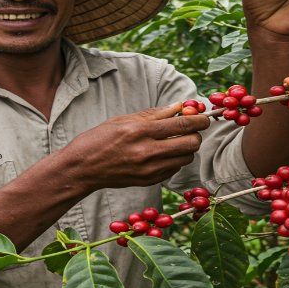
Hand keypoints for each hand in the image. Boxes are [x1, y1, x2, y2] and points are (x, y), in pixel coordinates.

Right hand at [61, 103, 209, 190]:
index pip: (182, 124)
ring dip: (186, 148)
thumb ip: (154, 114)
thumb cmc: (100, 139)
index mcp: (140, 131)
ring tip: (175, 141)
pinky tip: (163, 154)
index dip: (199, 120)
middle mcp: (147, 151)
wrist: (83, 168)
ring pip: (185, 158)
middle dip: (196, 135)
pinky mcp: (149, 181)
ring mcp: (149, 169)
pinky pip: (174, 170)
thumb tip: (179, 106)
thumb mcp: (124, 119)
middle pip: (190, 143)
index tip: (205, 117)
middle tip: (192, 129)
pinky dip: (175, 161)